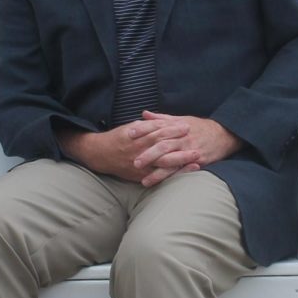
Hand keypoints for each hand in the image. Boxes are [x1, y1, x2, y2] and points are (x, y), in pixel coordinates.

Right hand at [58, 116, 198, 184]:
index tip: (186, 126)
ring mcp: (141, 165)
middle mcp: (140, 151)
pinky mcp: (140, 176)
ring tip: (197, 159)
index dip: (173, 129)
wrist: (100, 155)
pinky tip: (184, 173)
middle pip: (164, 148)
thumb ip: (146, 124)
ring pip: (163, 164)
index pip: (159, 131)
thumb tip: (160, 120)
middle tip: (196, 143)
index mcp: (138, 137)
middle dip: (181, 146)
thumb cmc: (118, 139)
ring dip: (181, 162)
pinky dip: (172, 175)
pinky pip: (159, 177)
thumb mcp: (131, 127)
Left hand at [133, 112, 243, 184]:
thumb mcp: (180, 119)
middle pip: (162, 146)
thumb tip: (144, 114)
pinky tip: (162, 185)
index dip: (142, 130)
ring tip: (143, 180)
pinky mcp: (197, 162)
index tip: (129, 133)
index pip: (156, 127)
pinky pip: (182, 171)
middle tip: (133, 161)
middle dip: (148, 154)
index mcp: (176, 127)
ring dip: (157, 172)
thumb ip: (161, 118)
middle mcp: (182, 138)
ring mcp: (189, 151)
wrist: (223, 134)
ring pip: (171, 161)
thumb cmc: (199, 127)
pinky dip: (171, 179)